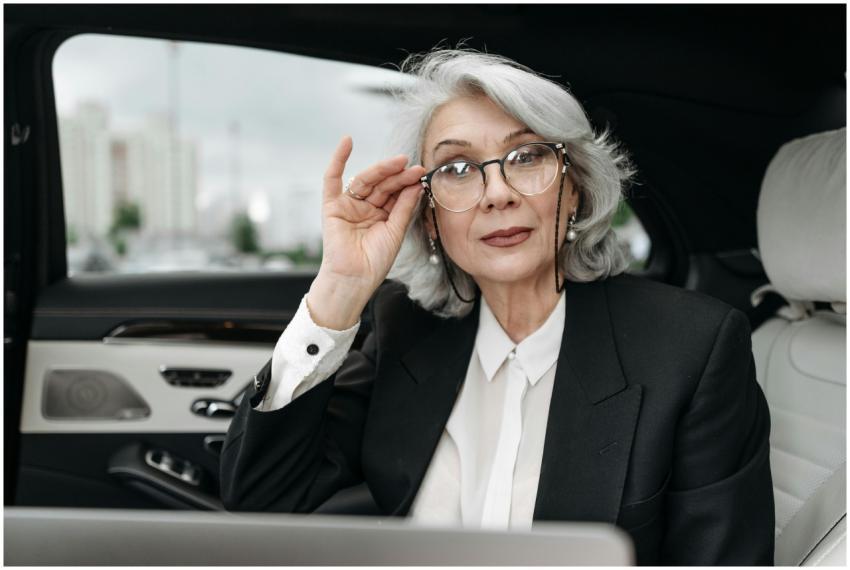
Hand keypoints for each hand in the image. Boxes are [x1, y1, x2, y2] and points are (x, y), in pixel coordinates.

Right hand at [307, 136, 425, 329]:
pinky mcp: (332, 206)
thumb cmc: (375, 262)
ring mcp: (348, 205)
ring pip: (366, 181)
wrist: (355, 279)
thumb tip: (416, 184)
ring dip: (381, 170)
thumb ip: (404, 207)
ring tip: (398, 162)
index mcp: (381, 215)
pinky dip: (338, 160)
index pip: (395, 193)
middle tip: (413, 166)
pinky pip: (332, 179)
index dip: (407, 182)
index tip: (421, 173)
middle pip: (382, 185)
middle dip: (398, 175)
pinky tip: (346, 142)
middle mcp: (365, 208)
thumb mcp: (396, 232)